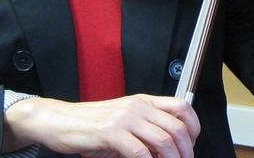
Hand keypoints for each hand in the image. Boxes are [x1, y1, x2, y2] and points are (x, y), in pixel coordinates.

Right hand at [3, 94, 200, 157]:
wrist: (59, 120)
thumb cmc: (91, 123)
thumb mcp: (123, 120)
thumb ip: (145, 129)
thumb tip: (167, 149)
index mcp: (144, 101)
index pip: (181, 107)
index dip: (193, 127)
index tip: (192, 144)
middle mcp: (138, 106)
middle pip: (176, 127)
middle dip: (185, 150)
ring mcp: (124, 118)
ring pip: (162, 140)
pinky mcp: (110, 132)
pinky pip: (138, 151)